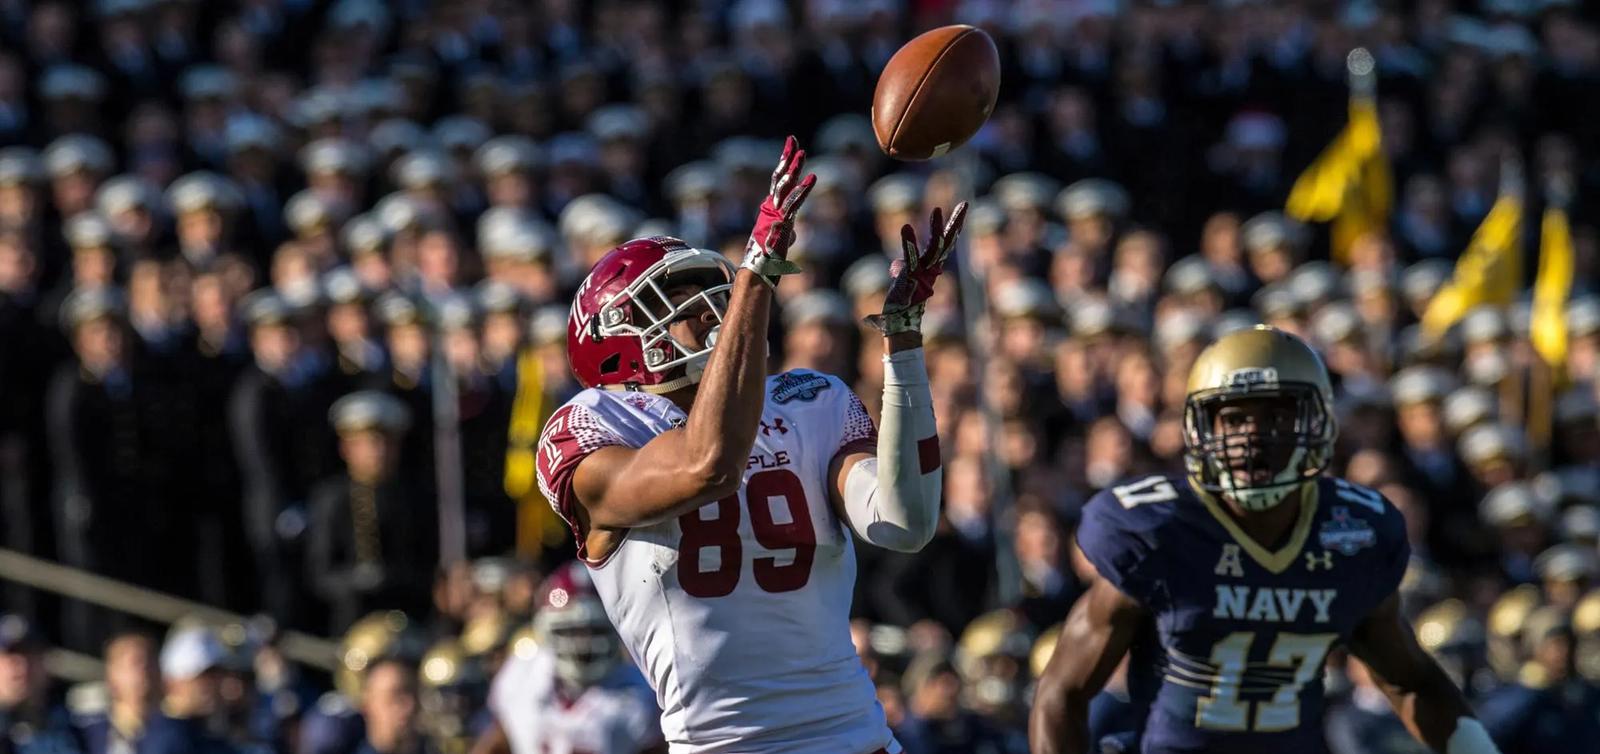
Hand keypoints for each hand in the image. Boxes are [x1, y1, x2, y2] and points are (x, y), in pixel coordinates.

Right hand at [741, 135, 815, 284]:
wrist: (758, 271)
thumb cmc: (768, 259)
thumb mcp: (779, 241)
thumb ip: (785, 231)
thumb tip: (791, 232)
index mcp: (770, 209)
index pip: (777, 182)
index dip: (784, 164)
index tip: (791, 148)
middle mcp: (770, 208)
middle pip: (780, 178)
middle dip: (787, 158)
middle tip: (793, 139)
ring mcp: (774, 214)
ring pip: (785, 186)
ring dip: (794, 168)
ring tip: (802, 152)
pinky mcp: (781, 223)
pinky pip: (793, 203)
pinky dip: (803, 191)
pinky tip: (812, 178)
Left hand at [865, 202, 966, 334]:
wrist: (900, 320)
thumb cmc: (903, 300)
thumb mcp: (904, 278)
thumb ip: (903, 267)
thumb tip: (897, 265)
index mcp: (932, 266)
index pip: (945, 242)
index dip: (954, 225)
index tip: (963, 207)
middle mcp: (931, 267)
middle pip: (947, 242)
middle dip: (956, 223)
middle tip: (965, 205)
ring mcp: (923, 271)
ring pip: (934, 248)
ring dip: (935, 228)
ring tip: (937, 210)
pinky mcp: (911, 275)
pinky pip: (911, 256)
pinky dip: (909, 242)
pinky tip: (906, 227)